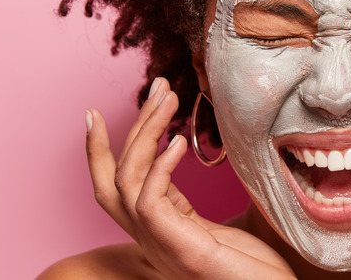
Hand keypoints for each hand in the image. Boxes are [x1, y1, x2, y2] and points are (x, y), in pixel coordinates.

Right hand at [85, 78, 295, 278]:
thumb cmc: (252, 271)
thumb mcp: (215, 230)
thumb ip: (188, 205)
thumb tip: (183, 162)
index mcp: (156, 230)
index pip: (114, 186)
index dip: (100, 150)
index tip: (98, 111)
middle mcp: (151, 238)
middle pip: (112, 178)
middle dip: (129, 128)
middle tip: (156, 87)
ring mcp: (161, 246)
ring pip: (127, 181)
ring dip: (146, 133)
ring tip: (169, 100)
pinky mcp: (181, 250)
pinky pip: (150, 203)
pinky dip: (159, 168)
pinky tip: (176, 142)